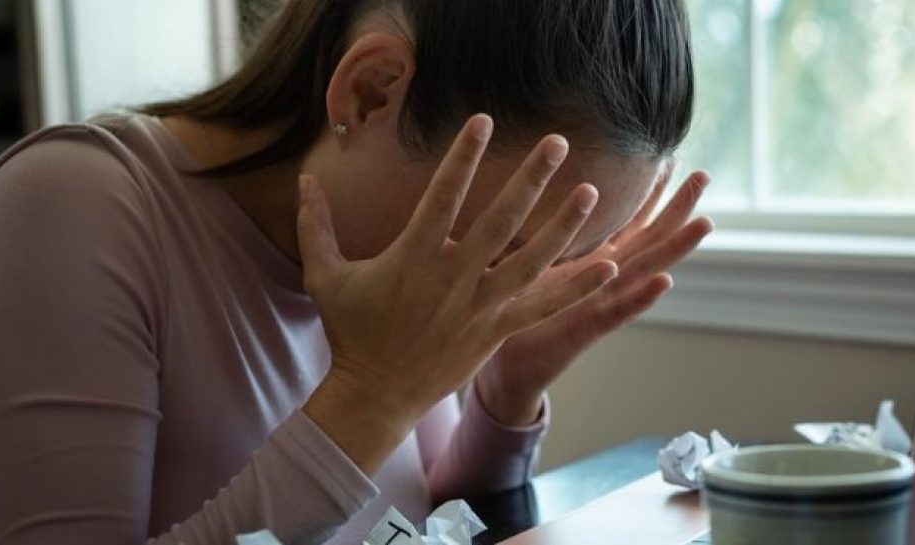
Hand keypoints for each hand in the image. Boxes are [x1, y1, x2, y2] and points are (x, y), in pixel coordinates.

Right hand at [301, 115, 618, 472]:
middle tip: (558, 143)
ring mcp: (480, 305)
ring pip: (531, 260)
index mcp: (414, 256)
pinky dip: (576, 288)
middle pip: (501, 220)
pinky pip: (544, 307)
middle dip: (531, 179)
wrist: (375, 394)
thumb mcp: (324, 276)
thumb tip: (304, 180)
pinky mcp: (496, 330)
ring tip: (590, 192)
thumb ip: (315, 225)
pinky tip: (610, 268)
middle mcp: (453, 276)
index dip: (464, 155)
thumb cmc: (351, 332)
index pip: (444, 194)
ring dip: (563, 225)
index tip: (485, 120)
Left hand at [476, 165, 712, 424]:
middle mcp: (604, 279)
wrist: (503, 365)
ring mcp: (601, 304)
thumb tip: (520, 180)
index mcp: (591, 260)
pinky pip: (619, 312)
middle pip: (650, 238)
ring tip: (704, 222)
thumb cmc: (510, 308)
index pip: (630, 220)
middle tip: (703, 174)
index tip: (669, 157)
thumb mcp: (525, 257)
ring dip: (676, 248)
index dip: (650, 191)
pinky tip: (664, 281)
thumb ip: (535, 226)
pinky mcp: (587, 330)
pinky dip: (642, 297)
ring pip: (646, 271)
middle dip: (677, 208)